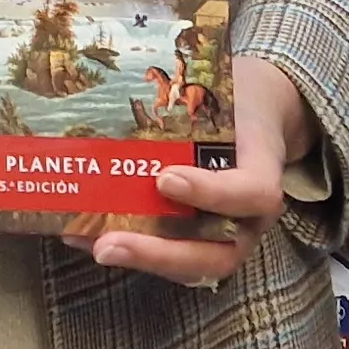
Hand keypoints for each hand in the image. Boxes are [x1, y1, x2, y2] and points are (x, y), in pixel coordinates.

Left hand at [70, 56, 313, 287]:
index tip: (165, 179)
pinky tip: (84, 236)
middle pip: (219, 256)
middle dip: (161, 254)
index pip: (253, 194)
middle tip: (110, 244)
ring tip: (94, 246)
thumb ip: (192, 96)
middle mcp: (250, 217)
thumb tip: (125, 81)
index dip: (211, 193)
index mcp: (264, 173)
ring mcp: (228, 234)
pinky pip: (171, 255)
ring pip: (193, 267)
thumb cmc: (236, 102)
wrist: (257, 114)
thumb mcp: (227, 92)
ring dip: (141, 259)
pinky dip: (130, 248)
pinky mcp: (202, 238)